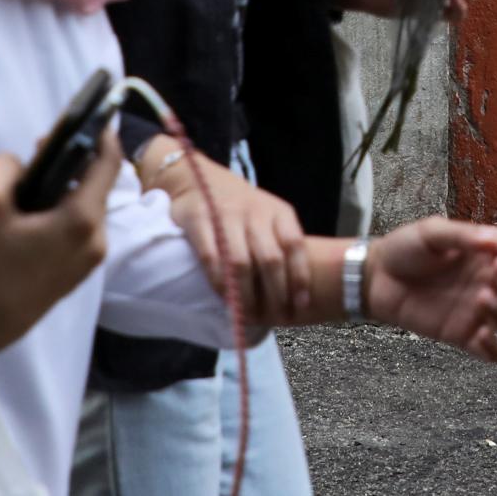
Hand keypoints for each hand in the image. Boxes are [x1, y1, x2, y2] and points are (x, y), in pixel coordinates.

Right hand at [0, 129, 119, 365]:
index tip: (89, 113)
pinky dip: (58, 215)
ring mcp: (86, 264)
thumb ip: (8, 165)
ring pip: (82, 210)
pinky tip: (26, 217)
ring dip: (62, 191)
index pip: (108, 163)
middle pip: (94, 187)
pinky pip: (74, 232)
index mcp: (84, 221)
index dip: (101, 133)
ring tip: (26, 186)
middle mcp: (96, 243)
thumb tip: (23, 165)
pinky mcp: (71, 277)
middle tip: (39, 150)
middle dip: (72, 163)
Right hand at [154, 148, 311, 323]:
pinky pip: (211, 257)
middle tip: (272, 318)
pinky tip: (223, 297)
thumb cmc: (240, 206)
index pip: (294, 245)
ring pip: (241, 262)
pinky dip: (219, 282)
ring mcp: (226, 214)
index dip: (299, 277)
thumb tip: (297, 293)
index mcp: (278, 211)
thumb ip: (280, 244)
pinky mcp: (199, 219)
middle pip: (270, 259)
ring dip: (246, 294)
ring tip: (247, 315)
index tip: (300, 305)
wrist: (197, 177)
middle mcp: (255, 211)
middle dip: (274, 294)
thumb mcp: (267, 216)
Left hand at [364, 218, 496, 362]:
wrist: (375, 277)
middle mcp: (489, 282)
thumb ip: (463, 236)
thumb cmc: (405, 249)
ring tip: (483, 297)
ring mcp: (478, 312)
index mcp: (486, 253)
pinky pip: (493, 353)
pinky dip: (494, 348)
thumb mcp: (432, 232)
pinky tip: (480, 333)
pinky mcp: (463, 337)